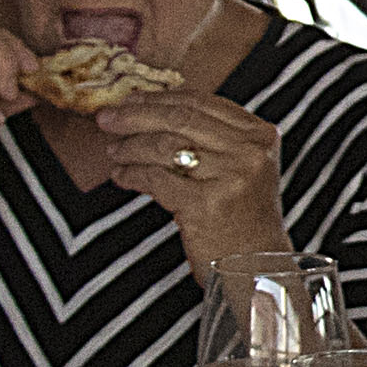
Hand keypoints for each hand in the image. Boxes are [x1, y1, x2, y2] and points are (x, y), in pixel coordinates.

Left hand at [73, 79, 288, 264]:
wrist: (257, 268)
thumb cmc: (242, 217)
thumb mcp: (242, 167)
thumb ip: (213, 137)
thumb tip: (151, 109)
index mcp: (260, 136)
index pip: (201, 102)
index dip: (159, 98)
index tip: (130, 99)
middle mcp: (249, 152)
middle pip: (180, 118)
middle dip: (135, 115)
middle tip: (106, 118)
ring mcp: (229, 177)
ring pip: (164, 146)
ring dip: (130, 146)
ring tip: (113, 151)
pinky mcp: (205, 204)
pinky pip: (155, 178)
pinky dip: (132, 174)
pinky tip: (121, 176)